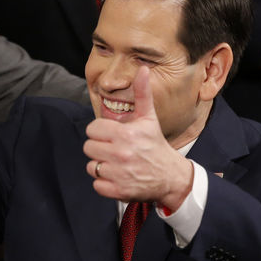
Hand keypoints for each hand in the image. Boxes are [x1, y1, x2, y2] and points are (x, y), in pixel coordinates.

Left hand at [83, 66, 192, 211]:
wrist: (171, 176)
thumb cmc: (156, 145)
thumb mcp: (149, 118)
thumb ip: (142, 94)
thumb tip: (143, 69)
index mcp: (125, 134)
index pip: (93, 129)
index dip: (100, 132)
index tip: (111, 135)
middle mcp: (121, 154)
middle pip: (88, 148)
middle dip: (98, 148)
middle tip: (112, 150)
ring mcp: (119, 174)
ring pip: (91, 167)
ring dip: (100, 166)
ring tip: (115, 164)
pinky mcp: (119, 191)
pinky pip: (97, 185)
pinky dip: (104, 183)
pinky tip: (117, 177)